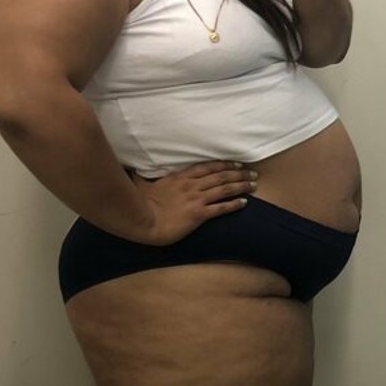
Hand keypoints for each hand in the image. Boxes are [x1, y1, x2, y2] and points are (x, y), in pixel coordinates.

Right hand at [129, 161, 255, 244]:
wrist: (144, 221)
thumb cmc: (141, 204)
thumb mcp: (142, 185)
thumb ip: (141, 177)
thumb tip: (132, 170)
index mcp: (181, 177)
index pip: (208, 167)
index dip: (224, 165)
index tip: (236, 164)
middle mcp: (192, 185)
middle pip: (221, 175)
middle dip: (239, 173)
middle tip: (252, 173)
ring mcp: (196, 199)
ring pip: (224, 189)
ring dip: (241, 186)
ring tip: (253, 185)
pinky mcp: (199, 214)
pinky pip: (221, 208)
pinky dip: (234, 204)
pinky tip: (244, 203)